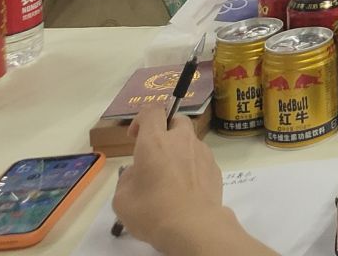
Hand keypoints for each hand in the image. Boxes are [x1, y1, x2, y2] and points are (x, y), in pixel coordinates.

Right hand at [113, 114, 233, 253]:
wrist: (192, 225)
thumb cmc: (151, 210)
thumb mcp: (122, 198)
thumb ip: (128, 178)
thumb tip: (138, 173)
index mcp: (155, 142)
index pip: (152, 111)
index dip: (141, 119)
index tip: (135, 136)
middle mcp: (181, 141)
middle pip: (177, 121)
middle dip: (166, 130)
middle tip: (155, 154)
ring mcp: (202, 153)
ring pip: (191, 141)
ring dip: (180, 151)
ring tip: (170, 178)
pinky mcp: (215, 168)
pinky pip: (201, 160)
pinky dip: (192, 167)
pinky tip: (185, 189)